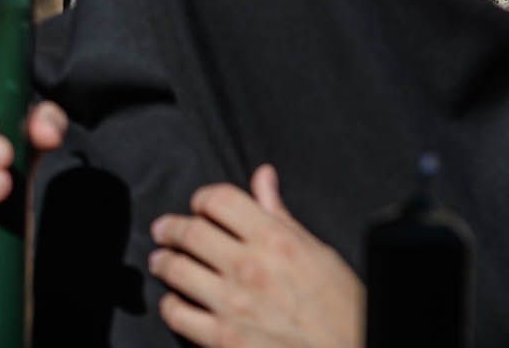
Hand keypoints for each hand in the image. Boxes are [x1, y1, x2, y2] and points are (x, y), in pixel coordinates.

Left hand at [149, 166, 364, 347]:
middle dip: (171, 228)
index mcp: (276, 241)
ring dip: (163, 262)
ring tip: (162, 262)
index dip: (203, 200)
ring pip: (175, 268)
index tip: (199, 208)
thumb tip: (263, 177)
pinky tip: (177, 302)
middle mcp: (250, 267)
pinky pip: (177, 313)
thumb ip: (282, 216)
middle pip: (188, 231)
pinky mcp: (223, 340)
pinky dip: (171, 305)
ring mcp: (233, 304)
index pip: (218, 199)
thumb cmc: (345, 313)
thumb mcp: (321, 256)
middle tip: (164, 232)